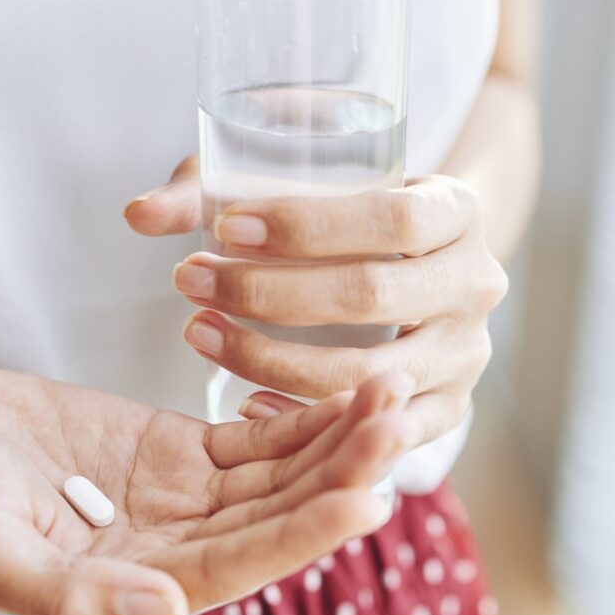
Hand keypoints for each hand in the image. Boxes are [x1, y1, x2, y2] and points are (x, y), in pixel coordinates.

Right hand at [0, 367, 418, 614]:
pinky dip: (302, 418)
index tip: (366, 498)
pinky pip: (256, 439)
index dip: (302, 534)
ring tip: (391, 396)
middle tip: (399, 427)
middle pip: (276, 516)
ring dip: (336, 441)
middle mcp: (179, 549)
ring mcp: (186, 498)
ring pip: (278, 475)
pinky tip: (348, 393)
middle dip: (341, 475)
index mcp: (140, 585)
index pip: (239, 564)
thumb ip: (68, 593)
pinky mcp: (182, 452)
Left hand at [125, 157, 507, 440]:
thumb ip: (220, 193)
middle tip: (191, 282)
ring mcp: (465, 354)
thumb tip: (138, 214)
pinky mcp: (447, 409)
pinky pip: (371, 428)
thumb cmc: (353, 216)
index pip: (391, 218)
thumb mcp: (308, 185)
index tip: (226, 228)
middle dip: (269, 294)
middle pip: (372, 296)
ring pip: (367, 372)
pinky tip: (242, 400)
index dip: (306, 226)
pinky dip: (304, 416)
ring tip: (198, 334)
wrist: (425, 262)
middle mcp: (476, 283)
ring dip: (271, 358)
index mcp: (458, 212)